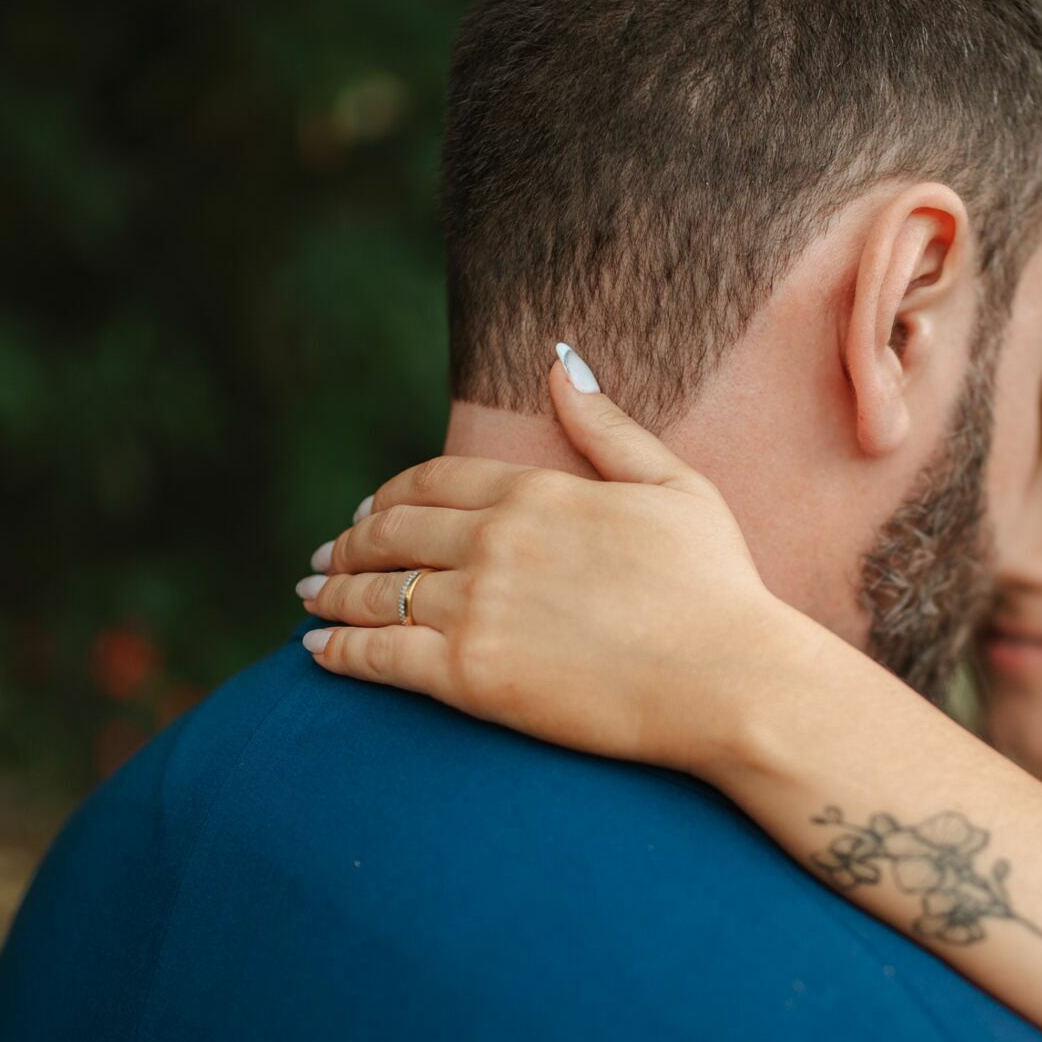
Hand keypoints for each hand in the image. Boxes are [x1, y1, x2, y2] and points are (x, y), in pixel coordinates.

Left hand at [297, 350, 809, 776]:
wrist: (729, 679)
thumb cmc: (717, 587)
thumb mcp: (676, 486)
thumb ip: (608, 428)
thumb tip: (559, 362)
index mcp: (537, 492)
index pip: (432, 482)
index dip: (389, 495)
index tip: (368, 509)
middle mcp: (494, 541)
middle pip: (390, 532)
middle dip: (349, 541)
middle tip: (326, 554)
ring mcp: (476, 607)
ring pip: (372, 591)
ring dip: (330, 592)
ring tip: (311, 596)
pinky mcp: (468, 674)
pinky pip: (377, 656)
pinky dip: (337, 650)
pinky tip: (317, 651)